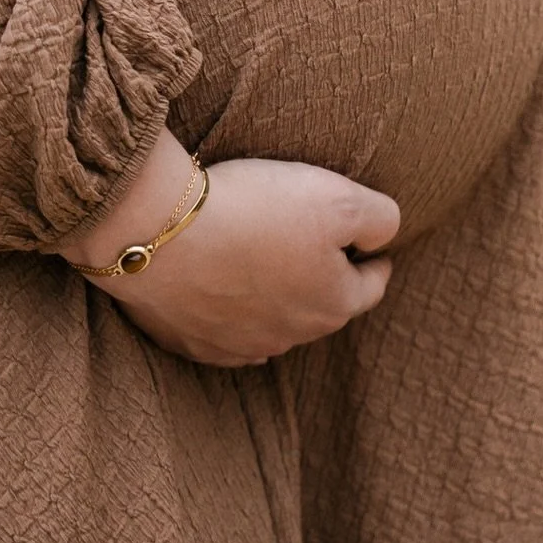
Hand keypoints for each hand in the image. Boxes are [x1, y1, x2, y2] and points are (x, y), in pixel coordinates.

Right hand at [59, 130, 399, 367]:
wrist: (158, 229)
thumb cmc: (253, 210)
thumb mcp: (339, 197)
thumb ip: (380, 218)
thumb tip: (384, 237)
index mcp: (332, 303)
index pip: (371, 285)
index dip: (375, 259)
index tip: (373, 246)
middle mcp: (290, 335)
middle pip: (321, 307)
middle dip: (324, 280)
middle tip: (313, 247)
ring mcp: (236, 344)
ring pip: (272, 324)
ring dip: (275, 298)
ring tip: (263, 262)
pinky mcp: (190, 341)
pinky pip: (222, 334)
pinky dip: (229, 314)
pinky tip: (222, 294)